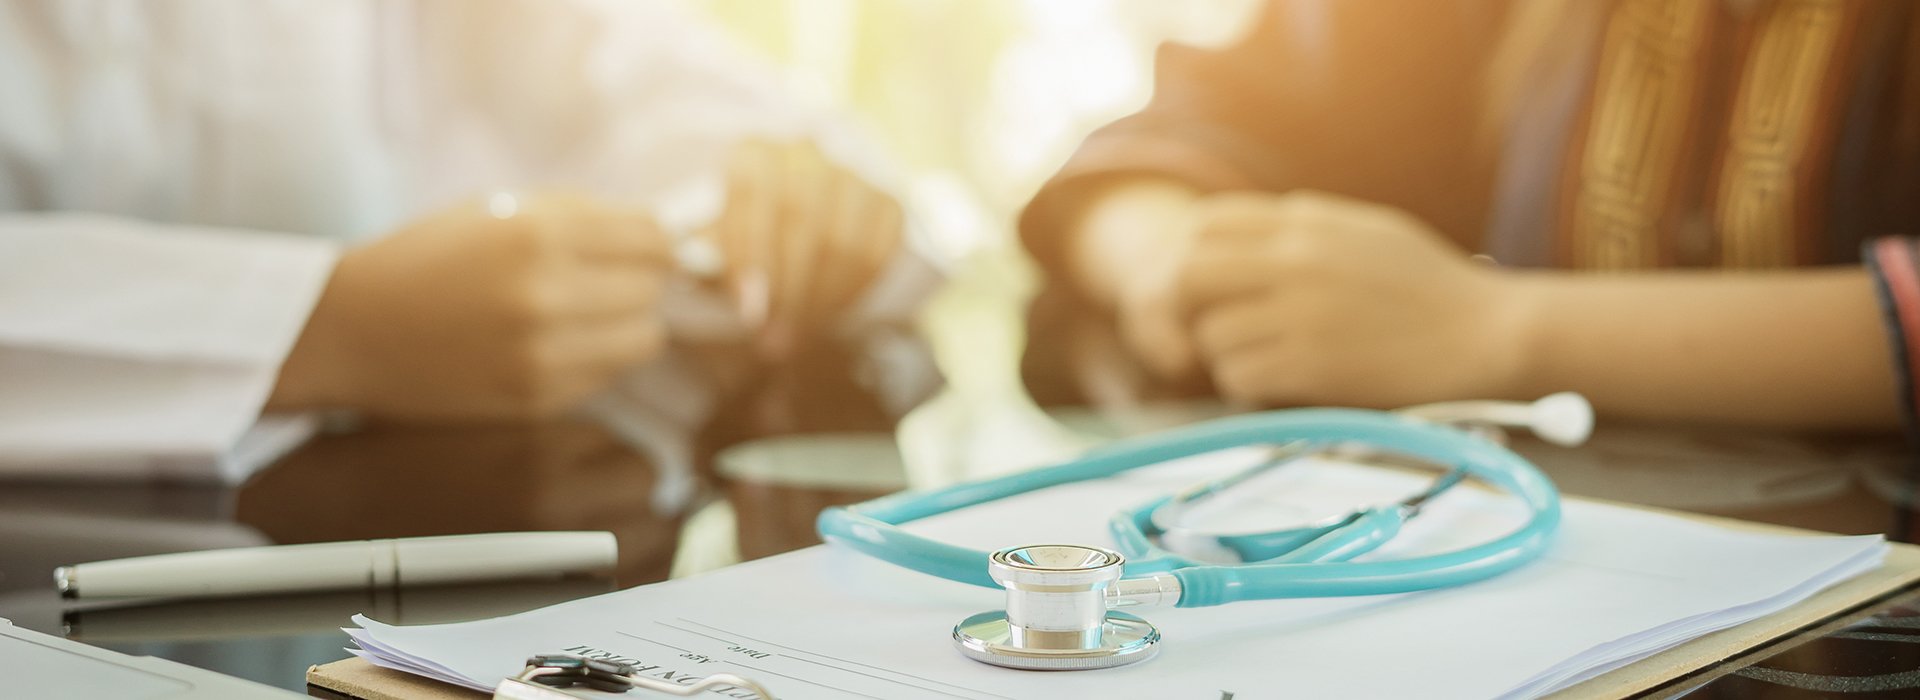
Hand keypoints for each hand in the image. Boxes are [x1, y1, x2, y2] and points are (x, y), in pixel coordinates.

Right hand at [271, 193, 671, 420]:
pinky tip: (555, 344)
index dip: (653, 242)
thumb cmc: (431, 259)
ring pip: (645, 338)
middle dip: (637, 281)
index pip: (653, 238)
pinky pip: (609, 374)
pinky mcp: (537, 399)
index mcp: (538, 232)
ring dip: (626, 323)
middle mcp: (545, 294)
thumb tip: (666, 235)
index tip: (638, 247)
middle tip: (600, 280)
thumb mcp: (500, 209)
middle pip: (653, 288)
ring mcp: (543, 353)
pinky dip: (596, 358)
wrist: (352, 329)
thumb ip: (584, 216)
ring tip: (584, 314)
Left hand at [708, 140, 903, 355]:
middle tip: (771, 341)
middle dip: (787, 290)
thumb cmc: (742, 240)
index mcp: (755, 154)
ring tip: (796, 337)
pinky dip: (853, 292)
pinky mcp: (886, 202)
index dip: (753, 255)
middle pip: (803, 219)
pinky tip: (828, 317)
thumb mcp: (714, 244)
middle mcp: (806, 155)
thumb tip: (693, 273)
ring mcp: (852, 177)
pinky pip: (878, 252)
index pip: (754, 192)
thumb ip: (705, 258)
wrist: (792, 224)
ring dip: (819, 300)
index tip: (749, 310)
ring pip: (844, 241)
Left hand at [1143, 190, 1529, 407]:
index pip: (1205, 223)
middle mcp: (1294, 261)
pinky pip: (1239, 378)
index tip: (1211, 286)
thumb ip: (1301, 227)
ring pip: (1211, 335)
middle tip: (1212, 330)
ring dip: (1226, 355)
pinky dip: (1250, 387)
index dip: (1194, 256)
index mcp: (1306, 221)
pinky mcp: (1310, 367)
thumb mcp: (1364, 230)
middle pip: (1188, 274)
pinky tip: (1285, 383)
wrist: (1489, 334)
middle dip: (1188, 307)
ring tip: (1269, 359)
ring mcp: (1300, 314)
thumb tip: (1240, 236)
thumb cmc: (1431, 287)